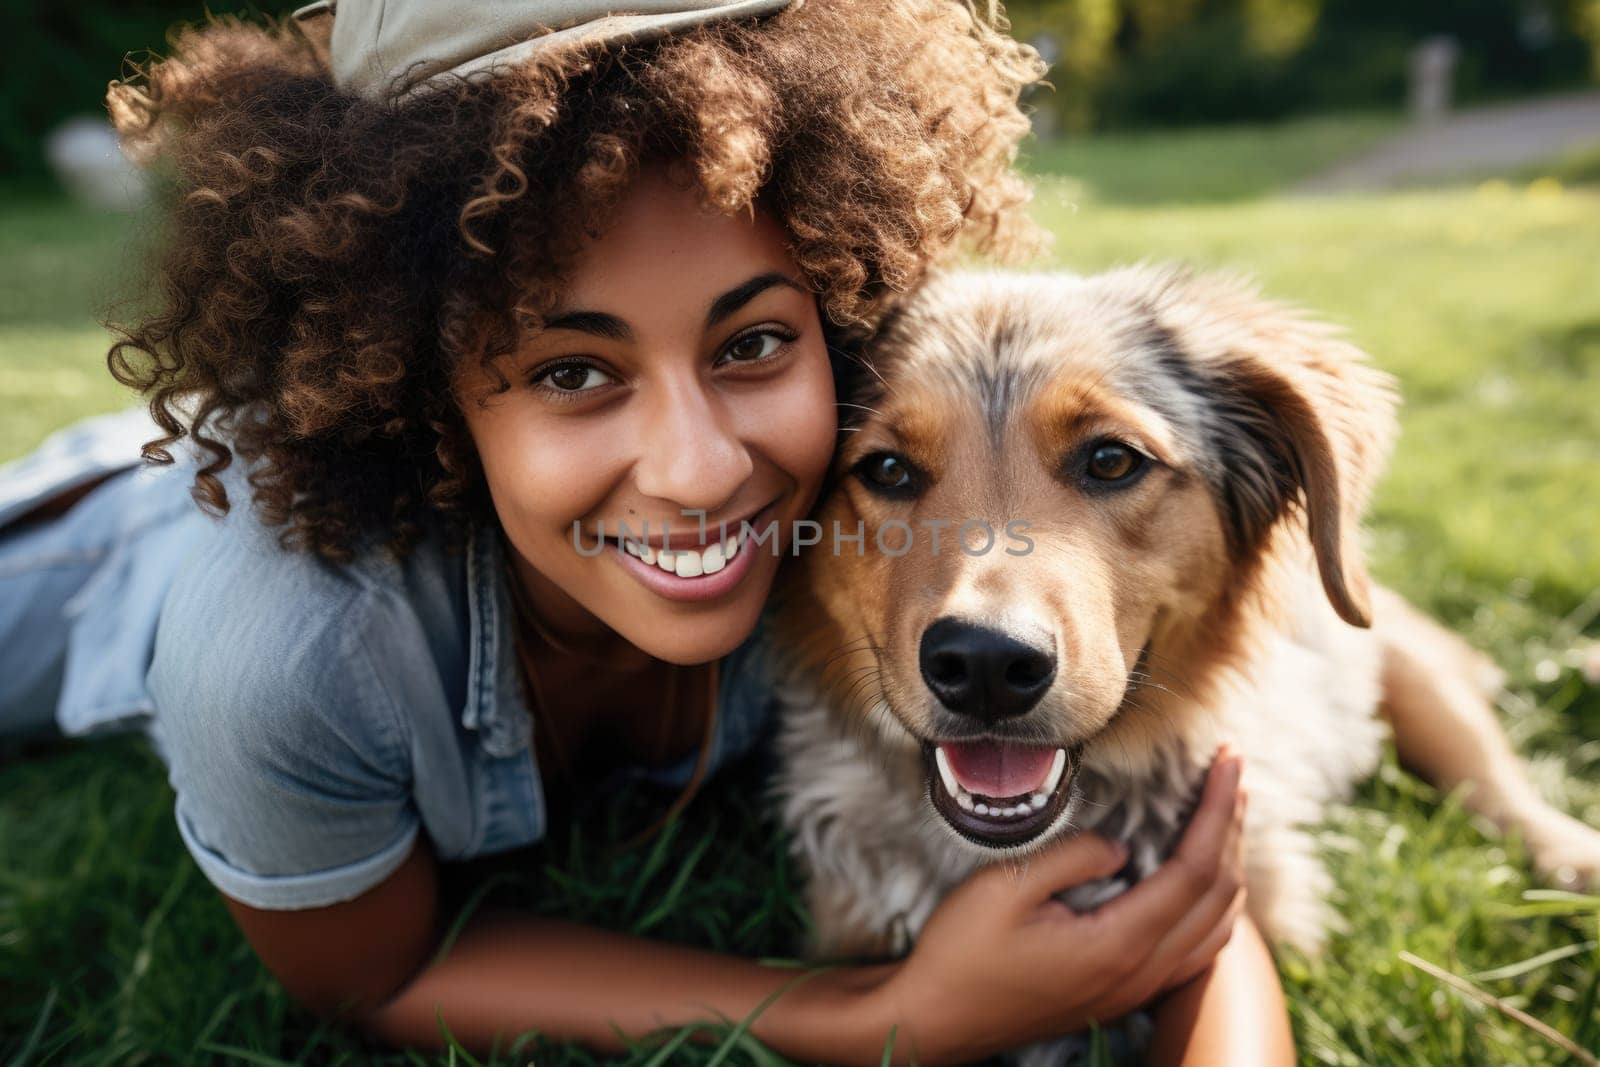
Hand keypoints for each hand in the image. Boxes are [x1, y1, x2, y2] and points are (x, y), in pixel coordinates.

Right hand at [877, 746, 1247, 1063]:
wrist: (935, 1019)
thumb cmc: (962, 954)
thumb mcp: (1006, 889)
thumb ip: (1072, 858)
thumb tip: (1120, 846)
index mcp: (1117, 944)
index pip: (1195, 868)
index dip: (1217, 810)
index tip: (1228, 759)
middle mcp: (1139, 973)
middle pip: (1218, 896)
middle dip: (1233, 827)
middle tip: (1232, 771)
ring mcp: (1134, 989)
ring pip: (1217, 928)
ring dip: (1229, 865)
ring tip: (1224, 814)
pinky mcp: (1121, 994)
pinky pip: (1196, 951)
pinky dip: (1215, 907)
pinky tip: (1203, 881)